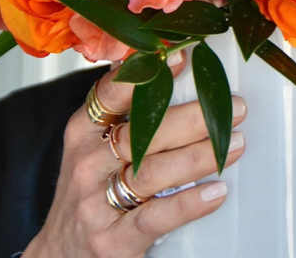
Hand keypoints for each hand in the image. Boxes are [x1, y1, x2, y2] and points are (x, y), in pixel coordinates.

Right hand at [22, 52, 246, 257]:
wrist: (60, 252)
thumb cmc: (88, 186)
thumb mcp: (91, 142)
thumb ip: (119, 107)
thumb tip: (158, 60)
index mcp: (82, 130)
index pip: (112, 94)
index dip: (147, 75)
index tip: (182, 58)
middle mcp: (86, 163)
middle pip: (142, 133)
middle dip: (193, 118)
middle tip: (234, 108)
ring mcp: (96, 202)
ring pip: (154, 171)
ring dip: (200, 155)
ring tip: (235, 144)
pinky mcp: (112, 239)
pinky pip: (156, 217)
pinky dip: (189, 203)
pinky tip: (216, 191)